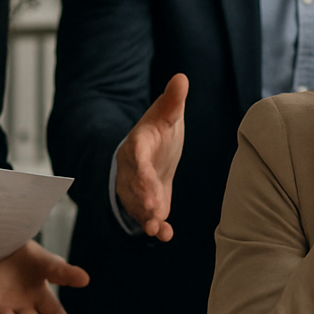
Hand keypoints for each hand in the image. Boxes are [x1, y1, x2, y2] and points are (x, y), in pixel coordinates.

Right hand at [116, 73, 187, 240]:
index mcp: (136, 146)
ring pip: (137, 204)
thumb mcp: (167, 115)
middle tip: (152, 208)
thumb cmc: (159, 132)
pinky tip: (165, 235)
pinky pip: (148, 217)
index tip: (146, 176)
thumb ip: (173, 100)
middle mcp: (132, 170)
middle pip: (134, 184)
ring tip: (154, 228)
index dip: (140, 167)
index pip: (136, 155)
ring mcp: (136, 189)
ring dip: (145, 217)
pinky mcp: (147, 204)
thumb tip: (182, 77)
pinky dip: (157, 227)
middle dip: (142, 196)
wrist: (153, 153)